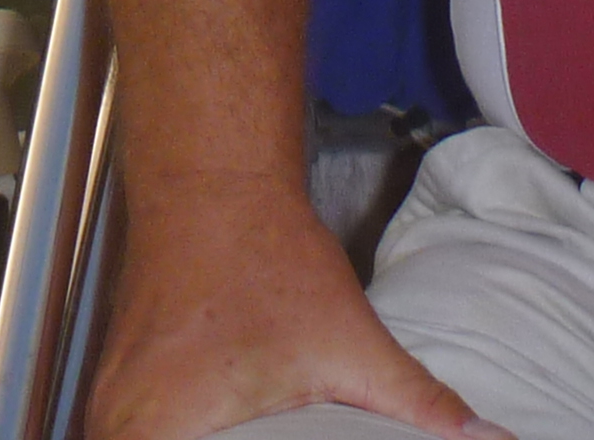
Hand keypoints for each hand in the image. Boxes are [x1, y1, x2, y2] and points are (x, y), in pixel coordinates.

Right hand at [82, 191, 506, 439]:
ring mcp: (110, 406)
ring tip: (254, 432)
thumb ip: (418, 403)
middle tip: (275, 434)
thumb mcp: (348, 341)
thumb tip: (483, 438)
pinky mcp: (117, 387)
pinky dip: (185, 438)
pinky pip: (142, 436)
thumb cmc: (258, 251)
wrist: (212, 180)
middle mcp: (118, 424)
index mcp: (160, 431)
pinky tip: (227, 430)